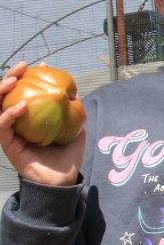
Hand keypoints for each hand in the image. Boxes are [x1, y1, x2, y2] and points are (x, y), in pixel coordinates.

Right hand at [0, 61, 84, 185]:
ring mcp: (10, 133)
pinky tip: (22, 105)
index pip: (24, 92)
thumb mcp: (75, 130)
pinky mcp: (7, 144)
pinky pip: (2, 126)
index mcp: (29, 117)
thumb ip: (74, 112)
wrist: (63, 180)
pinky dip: (9, 113)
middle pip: (5, 95)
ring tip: (13, 80)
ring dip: (1, 90)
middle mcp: (16, 123)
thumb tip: (76, 93)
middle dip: (10, 76)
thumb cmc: (67, 156)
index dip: (29, 76)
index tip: (40, 64)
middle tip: (22, 67)